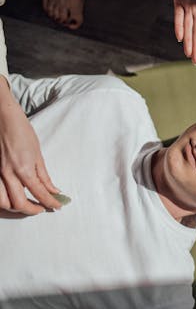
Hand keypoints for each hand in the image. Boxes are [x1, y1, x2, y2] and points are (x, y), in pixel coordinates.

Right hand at [0, 76, 60, 214]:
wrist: (3, 118)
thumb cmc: (21, 131)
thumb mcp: (37, 154)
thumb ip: (44, 175)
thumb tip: (53, 190)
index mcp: (23, 168)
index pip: (40, 193)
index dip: (50, 202)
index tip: (57, 206)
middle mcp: (7, 174)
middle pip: (19, 204)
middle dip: (33, 210)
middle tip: (42, 208)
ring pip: (3, 203)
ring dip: (16, 208)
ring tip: (27, 205)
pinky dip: (4, 199)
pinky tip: (13, 196)